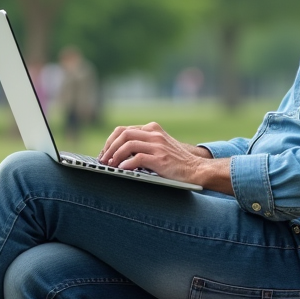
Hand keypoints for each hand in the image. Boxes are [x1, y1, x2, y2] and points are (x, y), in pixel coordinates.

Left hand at [99, 122, 228, 190]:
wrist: (196, 169)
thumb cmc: (175, 161)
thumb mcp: (159, 145)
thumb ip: (142, 144)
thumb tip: (117, 153)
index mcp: (152, 128)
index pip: (123, 130)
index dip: (110, 141)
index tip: (104, 153)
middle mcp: (154, 134)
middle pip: (123, 135)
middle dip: (110, 148)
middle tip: (104, 160)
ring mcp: (158, 145)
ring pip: (128, 145)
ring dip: (115, 156)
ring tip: (111, 166)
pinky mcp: (160, 159)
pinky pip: (137, 158)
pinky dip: (126, 164)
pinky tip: (122, 170)